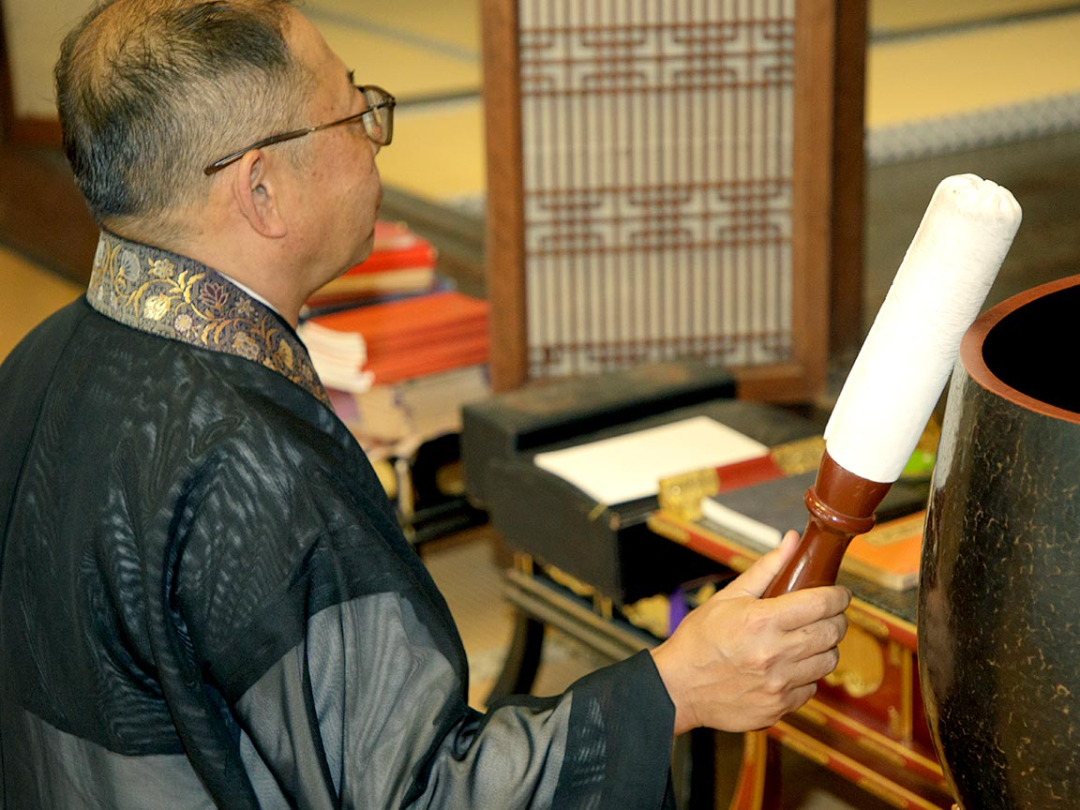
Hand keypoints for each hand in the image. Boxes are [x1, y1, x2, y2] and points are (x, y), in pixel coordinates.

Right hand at [650, 531, 849, 734]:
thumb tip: (793, 540)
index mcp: (762, 620)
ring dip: (824, 648)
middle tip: (828, 615)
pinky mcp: (778, 707)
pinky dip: (807, 675)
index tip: (840, 594)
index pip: (821, 603)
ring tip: (807, 641)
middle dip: (837, 619)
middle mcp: (774, 653)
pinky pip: (811, 688)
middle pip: (832, 633)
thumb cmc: (700, 638)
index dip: (839, 596)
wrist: (678, 687)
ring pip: (828, 662)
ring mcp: (778, 684)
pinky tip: (789, 667)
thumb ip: (766, 569)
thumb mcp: (729, 597)